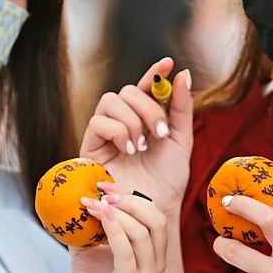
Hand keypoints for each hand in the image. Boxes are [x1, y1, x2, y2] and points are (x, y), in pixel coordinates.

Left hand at [70, 185, 167, 272]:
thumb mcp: (90, 253)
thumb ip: (87, 229)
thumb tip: (69, 202)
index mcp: (153, 252)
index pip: (152, 214)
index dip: (132, 195)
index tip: (105, 184)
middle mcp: (156, 262)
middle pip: (156, 219)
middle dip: (130, 200)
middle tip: (103, 193)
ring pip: (144, 231)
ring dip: (117, 212)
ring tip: (93, 204)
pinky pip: (127, 251)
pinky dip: (114, 229)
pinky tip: (99, 215)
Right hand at [79, 58, 193, 213]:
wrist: (152, 210)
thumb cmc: (166, 180)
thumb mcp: (180, 141)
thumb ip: (181, 108)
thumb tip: (182, 73)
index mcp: (145, 118)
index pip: (146, 87)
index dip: (154, 72)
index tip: (169, 62)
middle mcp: (124, 121)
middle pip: (128, 90)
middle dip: (148, 108)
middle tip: (158, 133)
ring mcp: (106, 132)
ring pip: (111, 100)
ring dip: (132, 120)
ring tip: (141, 146)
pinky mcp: (90, 145)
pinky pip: (99, 120)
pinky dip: (117, 131)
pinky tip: (127, 150)